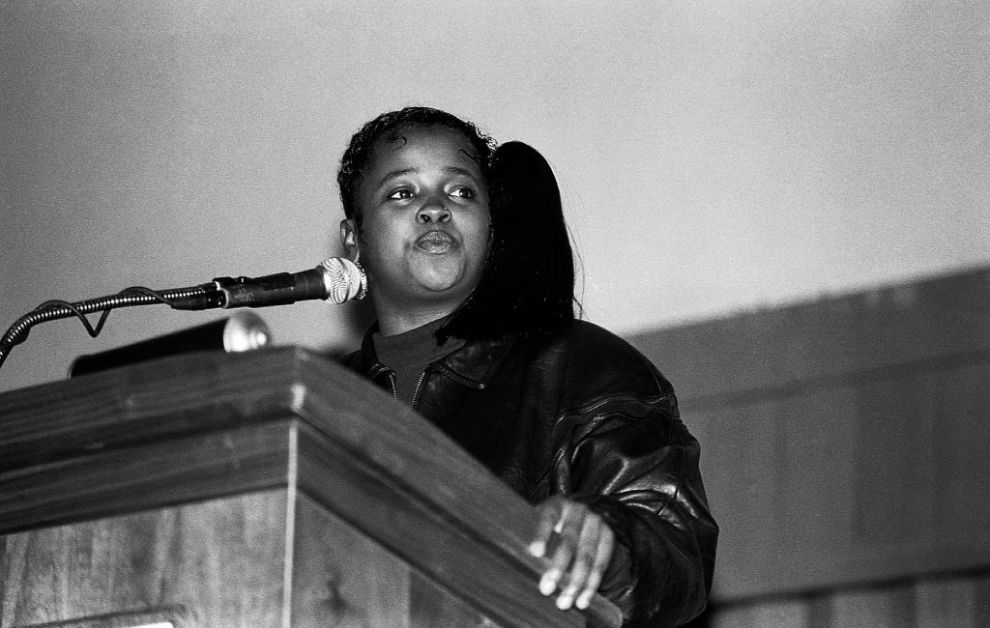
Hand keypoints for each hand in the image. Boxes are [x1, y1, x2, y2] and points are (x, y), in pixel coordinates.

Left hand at [527, 495, 614, 610]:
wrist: (585, 512)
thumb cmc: (552, 522)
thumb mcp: (540, 517)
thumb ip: (528, 533)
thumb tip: (512, 558)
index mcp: (557, 504)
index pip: (547, 518)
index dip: (541, 534)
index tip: (535, 552)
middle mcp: (578, 510)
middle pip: (569, 540)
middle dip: (558, 567)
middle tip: (546, 589)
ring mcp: (596, 522)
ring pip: (587, 556)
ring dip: (576, 582)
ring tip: (564, 602)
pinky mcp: (608, 536)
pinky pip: (601, 563)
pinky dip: (592, 585)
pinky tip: (582, 600)